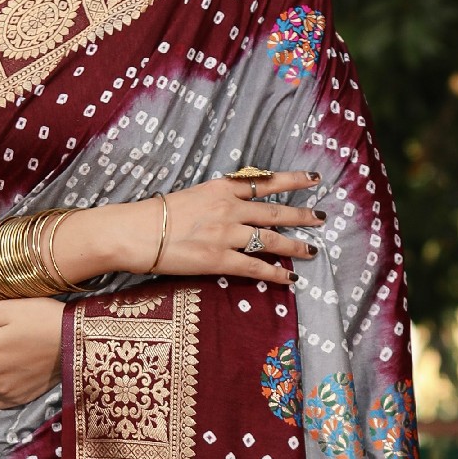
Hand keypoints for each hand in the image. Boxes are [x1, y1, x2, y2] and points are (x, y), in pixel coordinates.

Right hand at [153, 169, 323, 283]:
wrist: (135, 231)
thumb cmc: (157, 214)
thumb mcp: (193, 194)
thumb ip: (218, 198)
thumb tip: (237, 205)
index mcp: (221, 188)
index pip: (265, 182)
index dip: (292, 181)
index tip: (313, 179)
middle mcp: (229, 208)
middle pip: (274, 211)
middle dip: (301, 215)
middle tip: (322, 218)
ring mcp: (226, 234)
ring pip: (270, 240)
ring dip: (294, 246)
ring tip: (312, 251)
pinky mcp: (218, 259)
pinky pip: (254, 268)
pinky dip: (275, 274)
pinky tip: (290, 279)